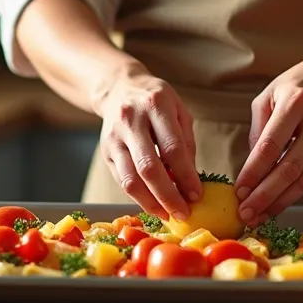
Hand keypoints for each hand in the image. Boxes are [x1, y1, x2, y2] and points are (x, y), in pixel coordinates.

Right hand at [92, 64, 202, 219]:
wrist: (119, 88)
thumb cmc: (156, 101)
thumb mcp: (179, 110)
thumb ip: (186, 142)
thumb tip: (191, 180)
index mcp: (155, 105)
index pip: (172, 147)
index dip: (185, 175)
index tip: (196, 195)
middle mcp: (131, 120)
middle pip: (149, 167)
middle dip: (168, 195)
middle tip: (183, 213)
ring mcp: (114, 137)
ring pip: (130, 179)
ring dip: (150, 202)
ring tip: (167, 214)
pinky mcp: (105, 151)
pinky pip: (122, 180)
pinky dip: (138, 197)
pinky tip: (153, 204)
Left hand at [234, 51, 302, 223]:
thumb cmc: (302, 82)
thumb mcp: (272, 92)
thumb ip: (259, 126)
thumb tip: (250, 164)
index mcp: (295, 103)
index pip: (270, 145)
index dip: (253, 172)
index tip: (239, 191)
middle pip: (289, 168)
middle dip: (265, 195)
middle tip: (246, 213)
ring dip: (280, 201)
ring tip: (260, 216)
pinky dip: (296, 194)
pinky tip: (280, 203)